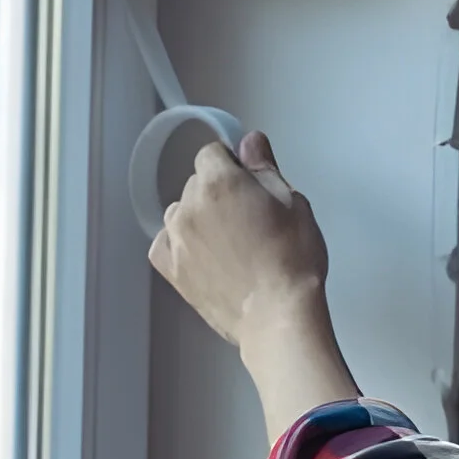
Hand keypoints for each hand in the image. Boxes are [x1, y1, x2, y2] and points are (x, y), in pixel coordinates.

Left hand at [151, 131, 361, 439]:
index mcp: (219, 182)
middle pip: (196, 183)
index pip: (212, 153)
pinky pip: (165, 243)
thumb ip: (264, 167)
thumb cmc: (292, 261)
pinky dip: (181, 245)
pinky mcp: (171, 269)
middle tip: (249, 219)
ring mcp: (176, 239)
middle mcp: (189, 206)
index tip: (249, 182)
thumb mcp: (292, 203)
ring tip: (230, 244)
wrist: (278, 316)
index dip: (233, 165)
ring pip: (180, 213)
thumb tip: (250, 141)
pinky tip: (207, 257)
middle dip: (218, 193)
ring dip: (199, 219)